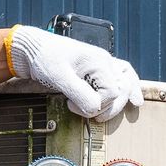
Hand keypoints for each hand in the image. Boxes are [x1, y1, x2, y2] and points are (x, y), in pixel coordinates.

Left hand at [7, 25, 143, 121]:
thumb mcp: (60, 78)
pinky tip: (133, 97)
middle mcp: (104, 61)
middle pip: (121, 90)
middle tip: (93, 117)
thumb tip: (95, 110)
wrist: (31, 47)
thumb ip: (80, 95)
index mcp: (98, 61)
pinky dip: (127, 86)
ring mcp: (101, 64)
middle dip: (110, 107)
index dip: (95, 105)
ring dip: (125, 97)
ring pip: (125, 81)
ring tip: (131, 106)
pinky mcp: (94, 68)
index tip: (71, 105)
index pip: (111, 93)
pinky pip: (119, 76)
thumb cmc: (44, 58)